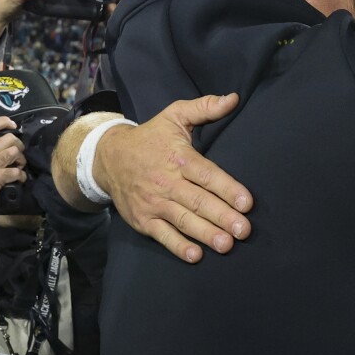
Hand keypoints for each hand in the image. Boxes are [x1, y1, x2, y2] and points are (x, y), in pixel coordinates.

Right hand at [0, 116, 26, 196]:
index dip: (3, 121)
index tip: (13, 125)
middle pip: (9, 139)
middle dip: (18, 144)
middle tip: (18, 151)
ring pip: (14, 152)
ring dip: (21, 158)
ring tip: (19, 164)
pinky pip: (17, 172)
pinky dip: (22, 175)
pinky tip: (20, 177)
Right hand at [96, 94, 253, 262]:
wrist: (108, 157)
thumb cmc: (150, 137)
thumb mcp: (174, 116)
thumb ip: (204, 108)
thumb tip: (233, 98)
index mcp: (178, 157)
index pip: (206, 174)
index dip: (227, 189)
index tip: (247, 203)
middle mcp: (166, 182)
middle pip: (198, 201)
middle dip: (222, 216)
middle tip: (244, 230)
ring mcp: (153, 203)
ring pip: (183, 220)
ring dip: (206, 234)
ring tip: (227, 245)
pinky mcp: (143, 219)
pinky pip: (163, 235)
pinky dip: (178, 246)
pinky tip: (195, 255)